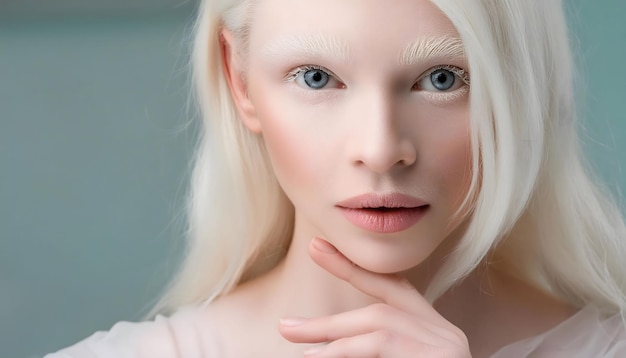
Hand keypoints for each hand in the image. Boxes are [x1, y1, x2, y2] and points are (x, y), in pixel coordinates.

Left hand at [278, 237, 470, 357]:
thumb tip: (320, 348)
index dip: (352, 266)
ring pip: (381, 332)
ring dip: (338, 342)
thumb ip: (375, 345)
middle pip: (380, 314)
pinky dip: (354, 356)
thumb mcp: (403, 356)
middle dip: (330, 322)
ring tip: (305, 355)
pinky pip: (390, 355)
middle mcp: (445, 336)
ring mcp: (448, 353)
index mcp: (435, 330)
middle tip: (287, 328)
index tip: (317, 247)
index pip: (392, 287)